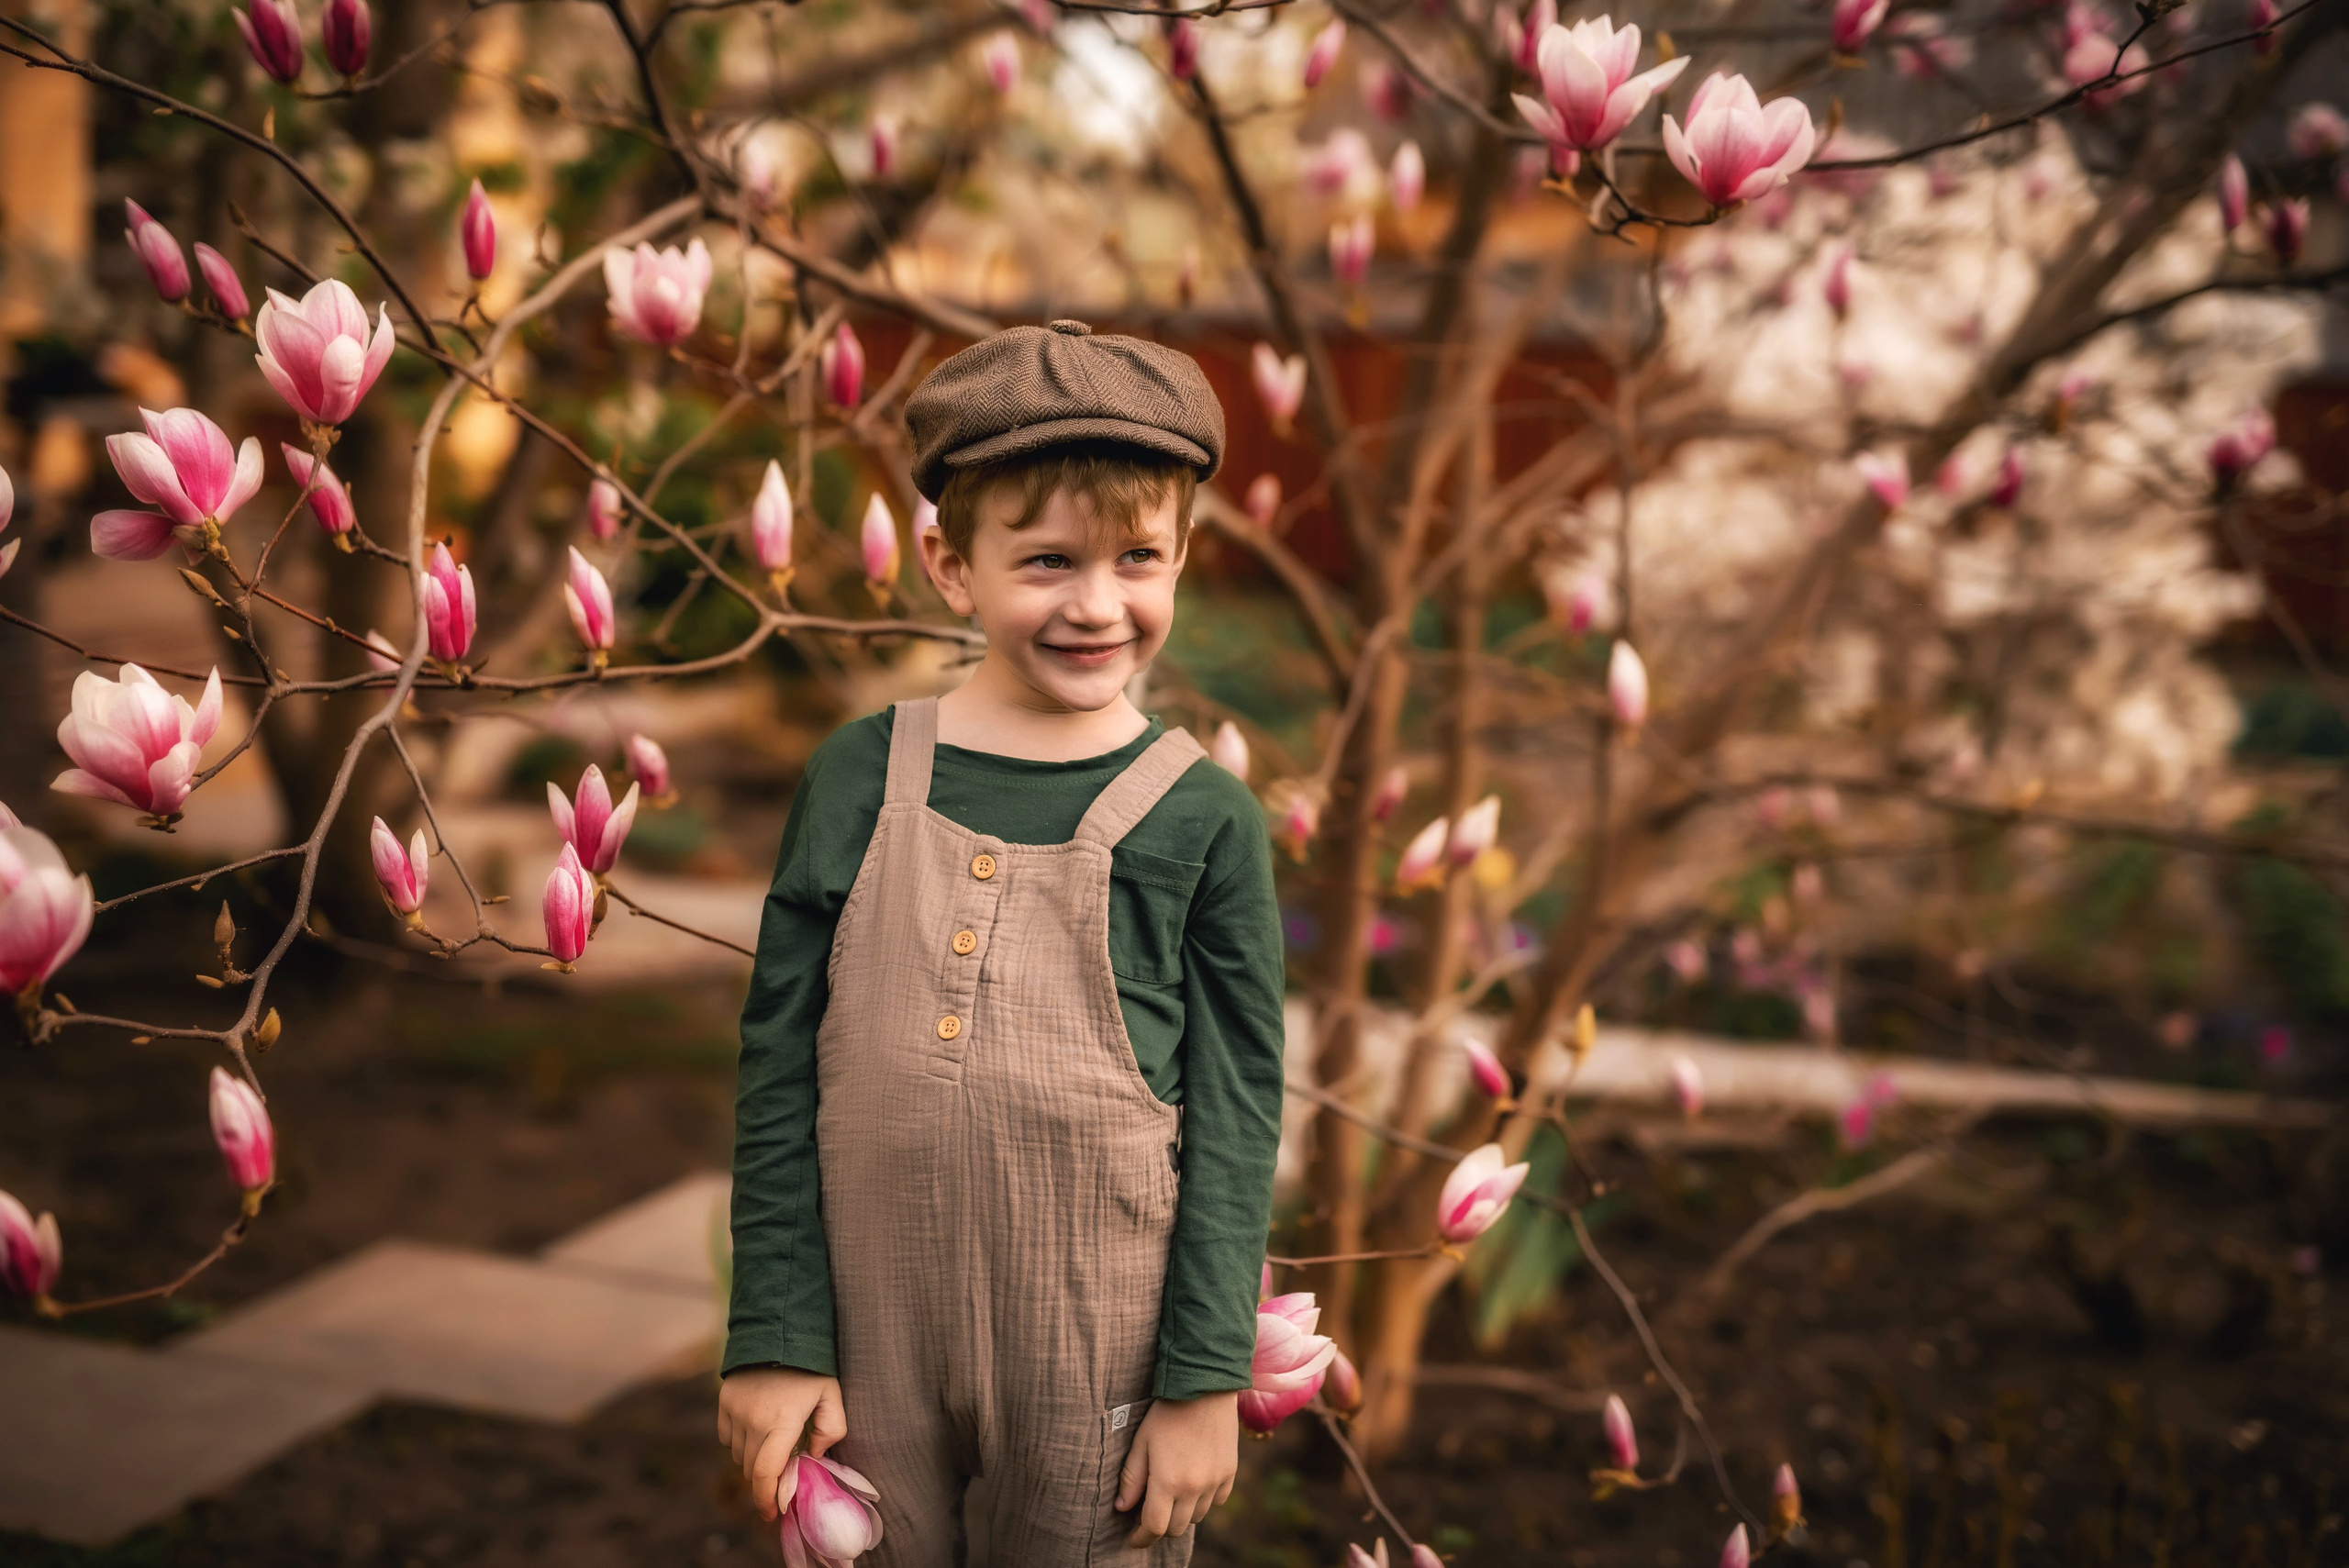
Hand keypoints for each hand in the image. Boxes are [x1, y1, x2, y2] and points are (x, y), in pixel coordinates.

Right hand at [717, 1365, 846, 1521]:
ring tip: (773, 1445)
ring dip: (754, 1459)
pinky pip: (726, 1437)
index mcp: (782, 1422)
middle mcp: (754, 1420)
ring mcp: (735, 1411)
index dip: (767, 1499)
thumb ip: (831, 1430)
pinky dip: (739, 1442)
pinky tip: (756, 1430)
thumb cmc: (812, 1367)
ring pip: (739, 1455)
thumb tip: (813, 1456)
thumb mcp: (832, 1395)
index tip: (772, 1514)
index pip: (767, 1473)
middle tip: (779, 1481)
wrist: (779, 1330)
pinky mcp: (724, 1402)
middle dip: (765, 1481)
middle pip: (752, 1469)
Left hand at [1115, 1391, 1238, 1546]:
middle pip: (1175, 1528)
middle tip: (1148, 1512)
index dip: (1141, 1538)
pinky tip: (1193, 1484)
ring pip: (1196, 1517)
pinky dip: (1203, 1500)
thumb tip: (1122, 1508)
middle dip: (1160, 1526)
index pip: (1153, 1527)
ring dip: (1181, 1513)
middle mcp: (1193, 1488)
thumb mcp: (1141, 1442)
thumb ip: (1131, 1479)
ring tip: (1171, 1495)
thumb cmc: (1167, 1412)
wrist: (1205, 1387)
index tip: (1132, 1538)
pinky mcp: (1230, 1473)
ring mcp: (1214, 1482)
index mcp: (1167, 1482)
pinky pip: (1216, 1501)